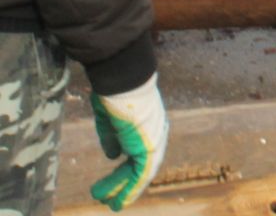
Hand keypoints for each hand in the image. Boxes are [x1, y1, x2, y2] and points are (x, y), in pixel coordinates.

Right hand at [90, 76, 167, 211]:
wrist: (125, 82)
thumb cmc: (117, 94)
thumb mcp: (110, 120)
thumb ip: (112, 139)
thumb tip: (113, 157)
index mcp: (148, 126)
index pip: (140, 152)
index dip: (127, 168)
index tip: (115, 179)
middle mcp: (155, 135)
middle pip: (141, 165)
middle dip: (125, 183)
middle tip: (111, 198)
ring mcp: (154, 142)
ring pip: (141, 174)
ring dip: (124, 190)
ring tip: (110, 204)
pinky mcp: (148, 149)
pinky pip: (141, 176)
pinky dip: (129, 190)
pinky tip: (117, 201)